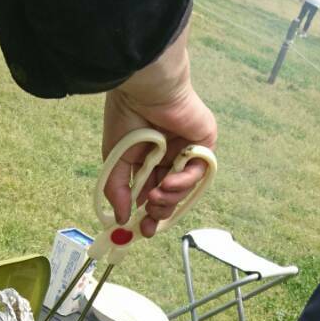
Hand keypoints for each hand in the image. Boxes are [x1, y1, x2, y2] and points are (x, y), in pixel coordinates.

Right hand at [102, 28, 216, 234]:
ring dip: (170, 197)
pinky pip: (198, 171)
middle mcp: (169, 156)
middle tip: (150, 222)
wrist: (147, 89)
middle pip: (169, 194)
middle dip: (159, 211)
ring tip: (156, 195)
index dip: (147, 213)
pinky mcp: (204, 143)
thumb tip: (120, 219)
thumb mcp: (116, 160)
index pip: (151, 191)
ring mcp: (187, 150)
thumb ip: (117, 190)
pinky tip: (169, 182)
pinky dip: (184, 181)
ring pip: (184, 187)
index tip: (139, 231)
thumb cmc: (127, 116)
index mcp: (148, 157)